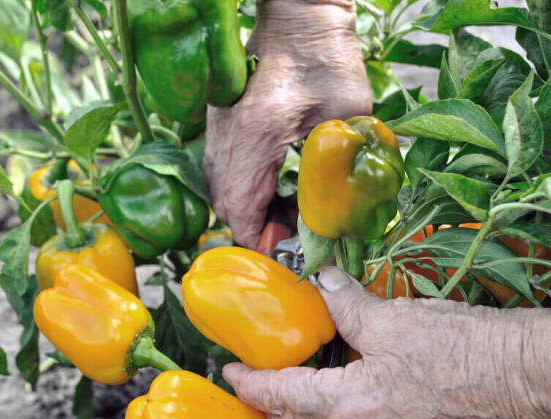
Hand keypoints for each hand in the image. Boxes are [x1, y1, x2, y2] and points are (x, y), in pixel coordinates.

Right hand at [203, 0, 371, 249]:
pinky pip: (221, 173)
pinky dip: (243, 191)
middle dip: (257, 230)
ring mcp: (215, 132)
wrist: (297, 16)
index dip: (261, 241)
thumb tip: (334, 216)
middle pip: (226, 208)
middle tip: (294, 234)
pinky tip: (273, 188)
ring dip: (250, 212)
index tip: (289, 251)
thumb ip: (338, 167)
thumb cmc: (325, 57)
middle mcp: (224, 138)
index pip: (241, 211)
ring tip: (287, 213)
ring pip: (220, 193)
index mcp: (255, 136)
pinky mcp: (218, 126)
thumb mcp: (347, 114)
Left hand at [223, 267, 550, 418]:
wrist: (523, 382)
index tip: (233, 373)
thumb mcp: (394, 318)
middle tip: (259, 389)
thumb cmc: (465, 350)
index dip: (249, 383)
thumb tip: (321, 284)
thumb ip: (346, 305)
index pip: (278, 396)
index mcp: (347, 406)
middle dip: (267, 411)